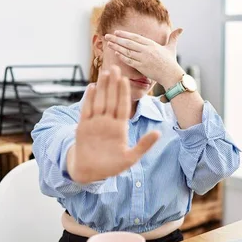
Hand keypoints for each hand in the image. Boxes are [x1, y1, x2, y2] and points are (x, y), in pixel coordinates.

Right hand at [67, 65, 159, 183]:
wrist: (91, 173)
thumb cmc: (111, 166)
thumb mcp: (131, 157)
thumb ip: (144, 145)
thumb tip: (158, 133)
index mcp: (120, 128)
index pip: (123, 106)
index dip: (124, 93)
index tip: (126, 79)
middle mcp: (108, 122)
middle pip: (111, 100)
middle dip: (113, 84)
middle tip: (116, 68)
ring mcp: (95, 123)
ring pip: (100, 101)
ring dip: (102, 88)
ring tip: (104, 73)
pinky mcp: (83, 127)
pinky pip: (86, 110)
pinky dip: (89, 99)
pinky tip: (92, 87)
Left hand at [104, 29, 184, 88]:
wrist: (171, 75)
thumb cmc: (171, 62)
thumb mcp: (172, 48)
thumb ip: (174, 38)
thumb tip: (181, 29)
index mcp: (152, 44)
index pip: (135, 37)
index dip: (125, 34)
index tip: (116, 32)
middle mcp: (146, 50)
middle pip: (128, 42)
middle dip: (117, 39)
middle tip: (107, 36)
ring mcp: (143, 58)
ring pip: (127, 51)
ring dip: (117, 46)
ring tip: (108, 43)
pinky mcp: (142, 67)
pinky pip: (129, 61)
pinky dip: (122, 57)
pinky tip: (115, 53)